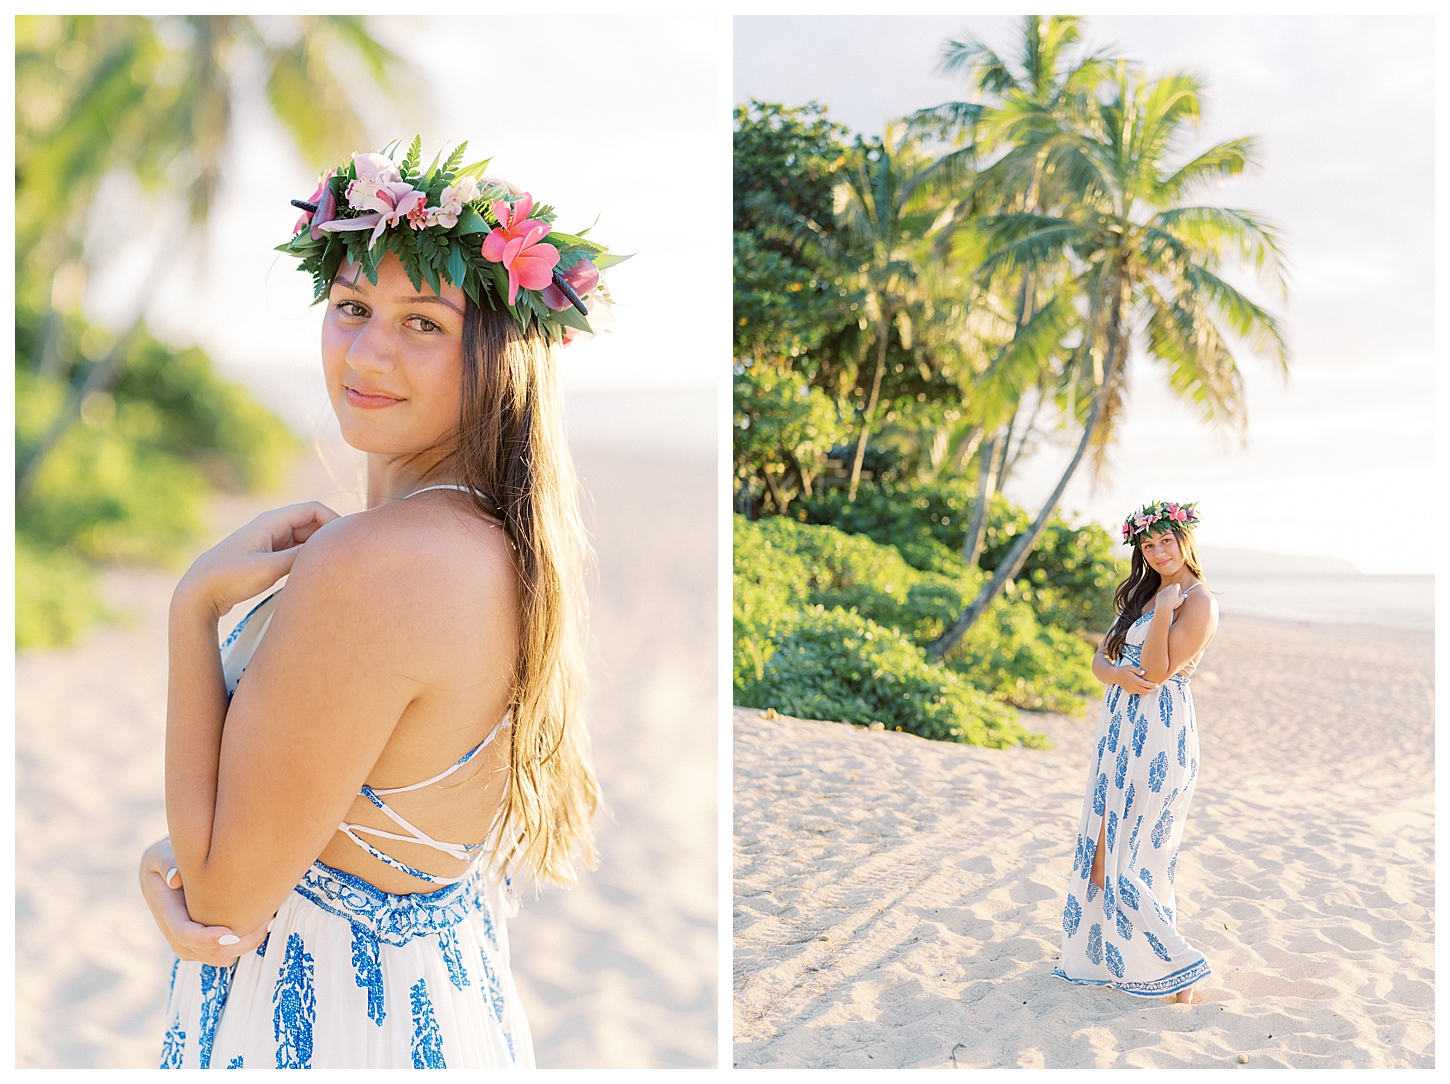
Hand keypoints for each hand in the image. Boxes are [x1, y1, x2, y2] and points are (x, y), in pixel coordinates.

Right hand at [138, 838, 270, 964]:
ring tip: (268, 924)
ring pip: (216, 958)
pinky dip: (241, 946)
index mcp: (166, 912)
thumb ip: (166, 863)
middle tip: (265, 924)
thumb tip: (175, 879)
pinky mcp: (201, 943)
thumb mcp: (160, 853)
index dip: (206, 938)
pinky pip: (222, 954)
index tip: (231, 933)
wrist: (167, 870)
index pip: (183, 934)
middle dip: (235, 945)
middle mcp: (174, 933)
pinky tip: (262, 925)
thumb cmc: (167, 857)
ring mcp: (188, 942)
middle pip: (205, 952)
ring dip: (242, 947)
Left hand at [174, 502, 338, 619]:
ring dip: (317, 550)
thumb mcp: (270, 568)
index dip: (334, 521)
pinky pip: (295, 552)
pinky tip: (311, 576)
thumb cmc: (230, 577)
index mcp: (271, 521)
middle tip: (342, 560)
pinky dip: (306, 560)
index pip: (314, 509)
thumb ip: (301, 557)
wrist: (197, 593)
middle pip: (312, 523)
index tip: (346, 543)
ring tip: (328, 569)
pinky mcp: (266, 556)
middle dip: (328, 537)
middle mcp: (271, 527)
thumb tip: (329, 551)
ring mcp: (269, 542)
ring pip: (304, 539)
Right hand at [1114, 665, 1158, 694]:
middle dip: (1152, 690)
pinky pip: (1138, 693)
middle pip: (1145, 691)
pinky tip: (1145, 687)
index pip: (1145, 684)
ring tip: (1152, 688)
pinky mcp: (1130, 691)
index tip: (1157, 685)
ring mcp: (1131, 690)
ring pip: (1142, 693)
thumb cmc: (1123, 670)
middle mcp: (1133, 686)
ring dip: (1148, 691)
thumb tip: (1144, 672)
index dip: (1152, 685)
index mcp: (1134, 679)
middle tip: (1157, 687)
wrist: (1115, 676)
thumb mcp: (1130, 667)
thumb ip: (1137, 670)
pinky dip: (1143, 691)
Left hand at [1154, 582, 1185, 613]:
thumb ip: (1183, 597)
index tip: (1179, 595)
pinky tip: (1165, 601)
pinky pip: (1162, 593)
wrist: (1163, 607)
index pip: (1177, 585)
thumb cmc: (1173, 604)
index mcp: (1174, 588)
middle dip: (1174, 590)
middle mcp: (1168, 588)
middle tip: (1175, 597)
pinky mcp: (1158, 594)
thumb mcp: (1180, 601)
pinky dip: (1163, 596)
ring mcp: (1162, 590)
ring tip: (1170, 600)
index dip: (1179, 589)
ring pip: (1166, 590)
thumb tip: (1184, 595)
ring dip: (1168, 593)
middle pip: (1172, 586)